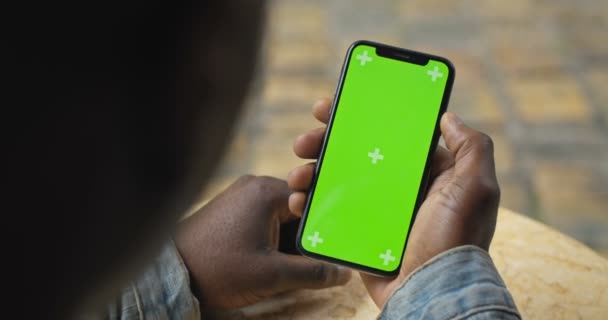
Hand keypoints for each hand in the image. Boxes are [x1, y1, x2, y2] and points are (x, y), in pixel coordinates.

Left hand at [174, 175, 350, 308]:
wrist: (170, 273)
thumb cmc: (218, 269)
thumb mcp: (271, 275)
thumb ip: (313, 273)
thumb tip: (344, 274)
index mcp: (266, 192)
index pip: (312, 198)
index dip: (328, 220)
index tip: (338, 240)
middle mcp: (254, 186)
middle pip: (299, 205)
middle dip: (310, 231)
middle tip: (321, 254)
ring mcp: (241, 196)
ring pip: (283, 213)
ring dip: (292, 236)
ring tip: (298, 260)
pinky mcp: (232, 209)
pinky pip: (266, 217)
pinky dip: (276, 235)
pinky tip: (278, 257)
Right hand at [288, 99, 499, 307]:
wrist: (430, 291)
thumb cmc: (455, 240)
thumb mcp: (475, 190)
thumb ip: (472, 149)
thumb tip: (448, 117)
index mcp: (423, 172)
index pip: (388, 135)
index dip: (360, 117)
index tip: (333, 107)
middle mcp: (397, 186)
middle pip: (354, 153)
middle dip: (325, 141)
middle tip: (304, 140)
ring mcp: (375, 208)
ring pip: (335, 179)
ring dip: (310, 172)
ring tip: (297, 175)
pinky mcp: (358, 230)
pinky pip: (328, 210)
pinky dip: (309, 202)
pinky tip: (297, 199)